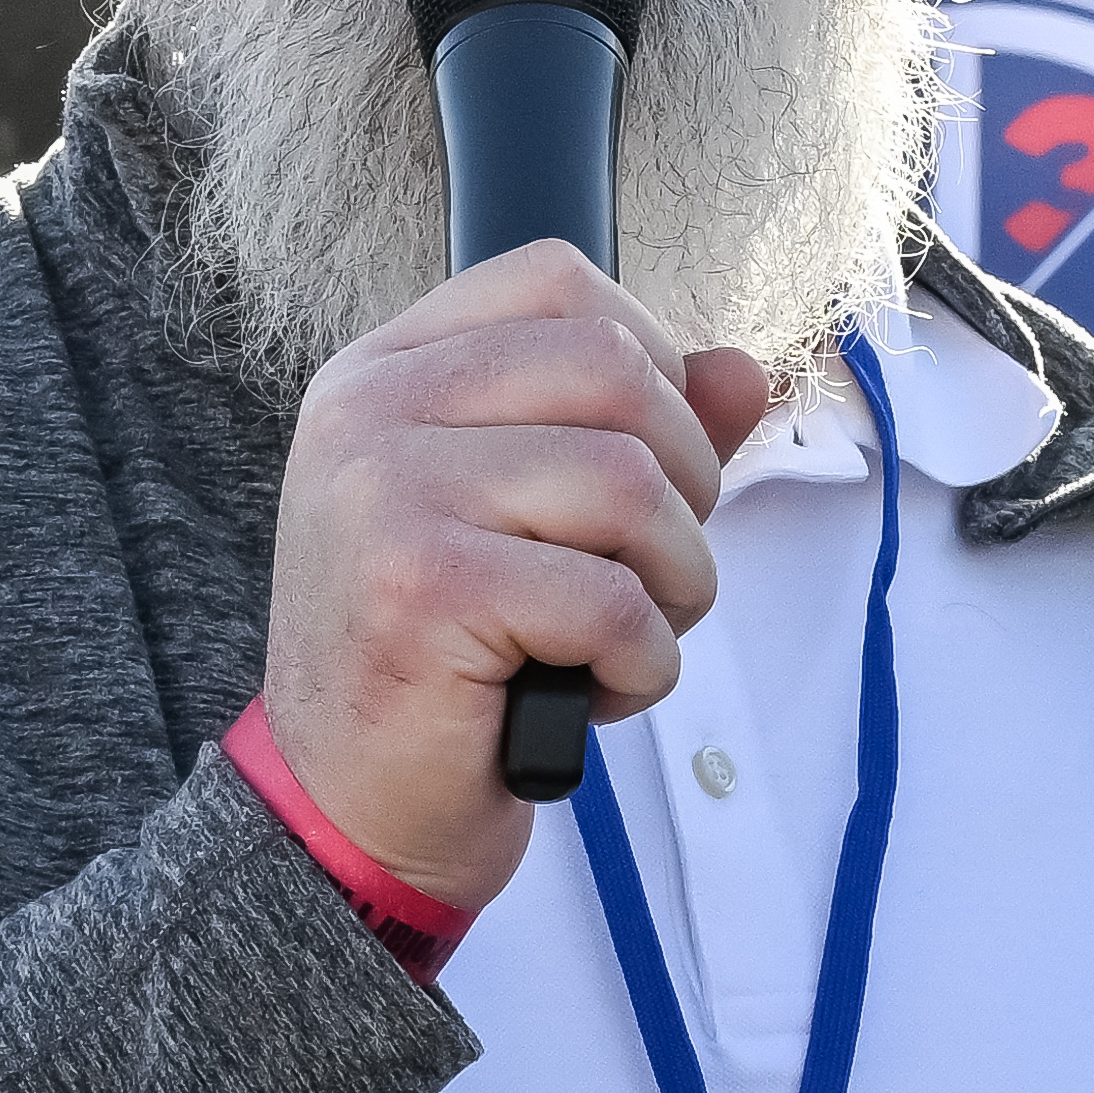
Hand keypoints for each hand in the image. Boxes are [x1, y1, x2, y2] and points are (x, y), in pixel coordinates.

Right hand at [261, 242, 767, 914]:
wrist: (347, 810)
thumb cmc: (444, 666)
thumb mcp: (531, 522)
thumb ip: (635, 433)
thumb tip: (746, 369)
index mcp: (387, 373)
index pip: (557, 282)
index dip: (649, 365)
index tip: (645, 466)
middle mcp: (370, 414)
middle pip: (611, 370)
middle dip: (685, 481)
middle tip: (654, 572)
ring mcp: (385, 495)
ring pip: (628, 483)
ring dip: (675, 582)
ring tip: (626, 642)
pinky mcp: (421, 589)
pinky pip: (612, 600)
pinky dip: (643, 663)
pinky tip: (596, 693)